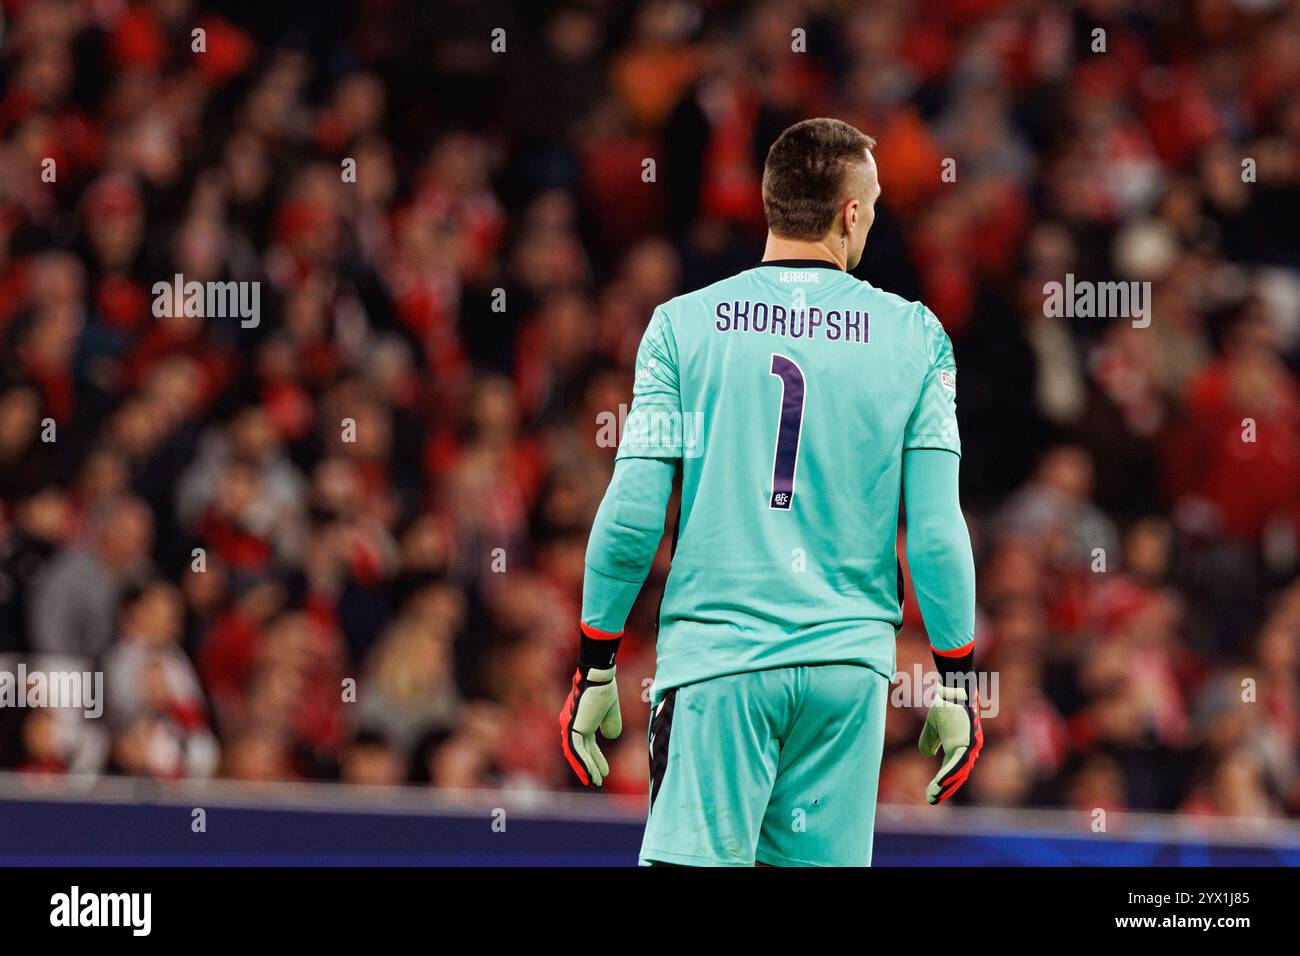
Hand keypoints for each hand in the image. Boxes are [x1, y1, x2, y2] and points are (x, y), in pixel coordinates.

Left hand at [559, 665, 621, 786]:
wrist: (599, 677)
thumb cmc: (605, 688)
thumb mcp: (610, 711)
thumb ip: (610, 724)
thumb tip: (611, 736)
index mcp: (581, 721)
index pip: (586, 745)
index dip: (595, 759)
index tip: (603, 772)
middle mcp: (572, 725)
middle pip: (580, 752)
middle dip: (589, 767)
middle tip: (596, 782)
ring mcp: (570, 727)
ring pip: (577, 754)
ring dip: (586, 769)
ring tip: (595, 783)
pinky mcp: (572, 727)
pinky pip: (577, 750)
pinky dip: (584, 763)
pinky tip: (591, 774)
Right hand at [919, 684, 982, 803]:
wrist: (952, 688)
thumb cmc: (944, 704)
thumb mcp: (933, 725)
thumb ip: (930, 739)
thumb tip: (926, 753)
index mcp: (961, 746)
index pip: (952, 770)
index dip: (942, 783)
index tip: (930, 794)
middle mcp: (969, 749)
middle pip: (958, 775)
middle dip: (945, 789)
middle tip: (932, 800)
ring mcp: (970, 746)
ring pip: (959, 772)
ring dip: (946, 786)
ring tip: (933, 796)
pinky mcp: (967, 742)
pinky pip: (958, 763)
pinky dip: (948, 775)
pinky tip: (939, 784)